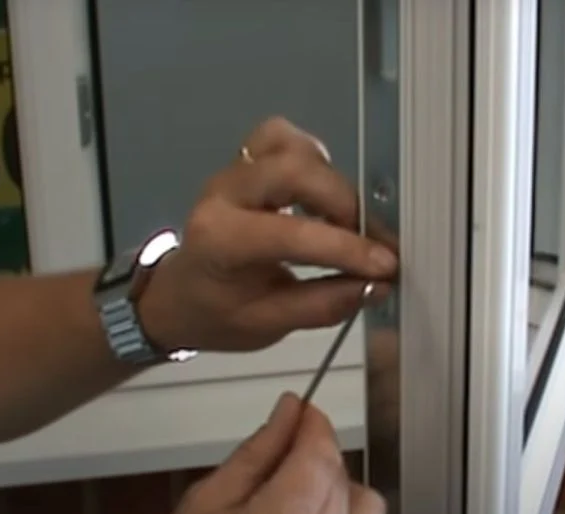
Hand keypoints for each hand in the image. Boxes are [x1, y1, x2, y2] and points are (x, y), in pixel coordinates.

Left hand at [138, 117, 397, 352]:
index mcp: (220, 240)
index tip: (386, 266)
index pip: (292, 234)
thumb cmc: (217, 314)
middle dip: (344, 205)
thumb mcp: (267, 325)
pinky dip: (315, 160)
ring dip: (331, 181)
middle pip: (295, 171)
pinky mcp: (246, 159)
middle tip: (368, 242)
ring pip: (293, 147)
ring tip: (347, 220)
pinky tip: (324, 192)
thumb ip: (324, 304)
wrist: (177, 295)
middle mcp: (224, 193)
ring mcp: (234, 169)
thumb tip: (378, 284)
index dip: (346, 248)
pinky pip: (285, 138)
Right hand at [162, 392, 395, 513]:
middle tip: (281, 466)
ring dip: (342, 497)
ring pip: (369, 511)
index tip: (303, 412)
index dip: (314, 425)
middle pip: (344, 480)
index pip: (321, 453)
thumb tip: (288, 413)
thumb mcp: (207, 505)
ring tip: (298, 508)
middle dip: (317, 462)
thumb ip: (256, 454)